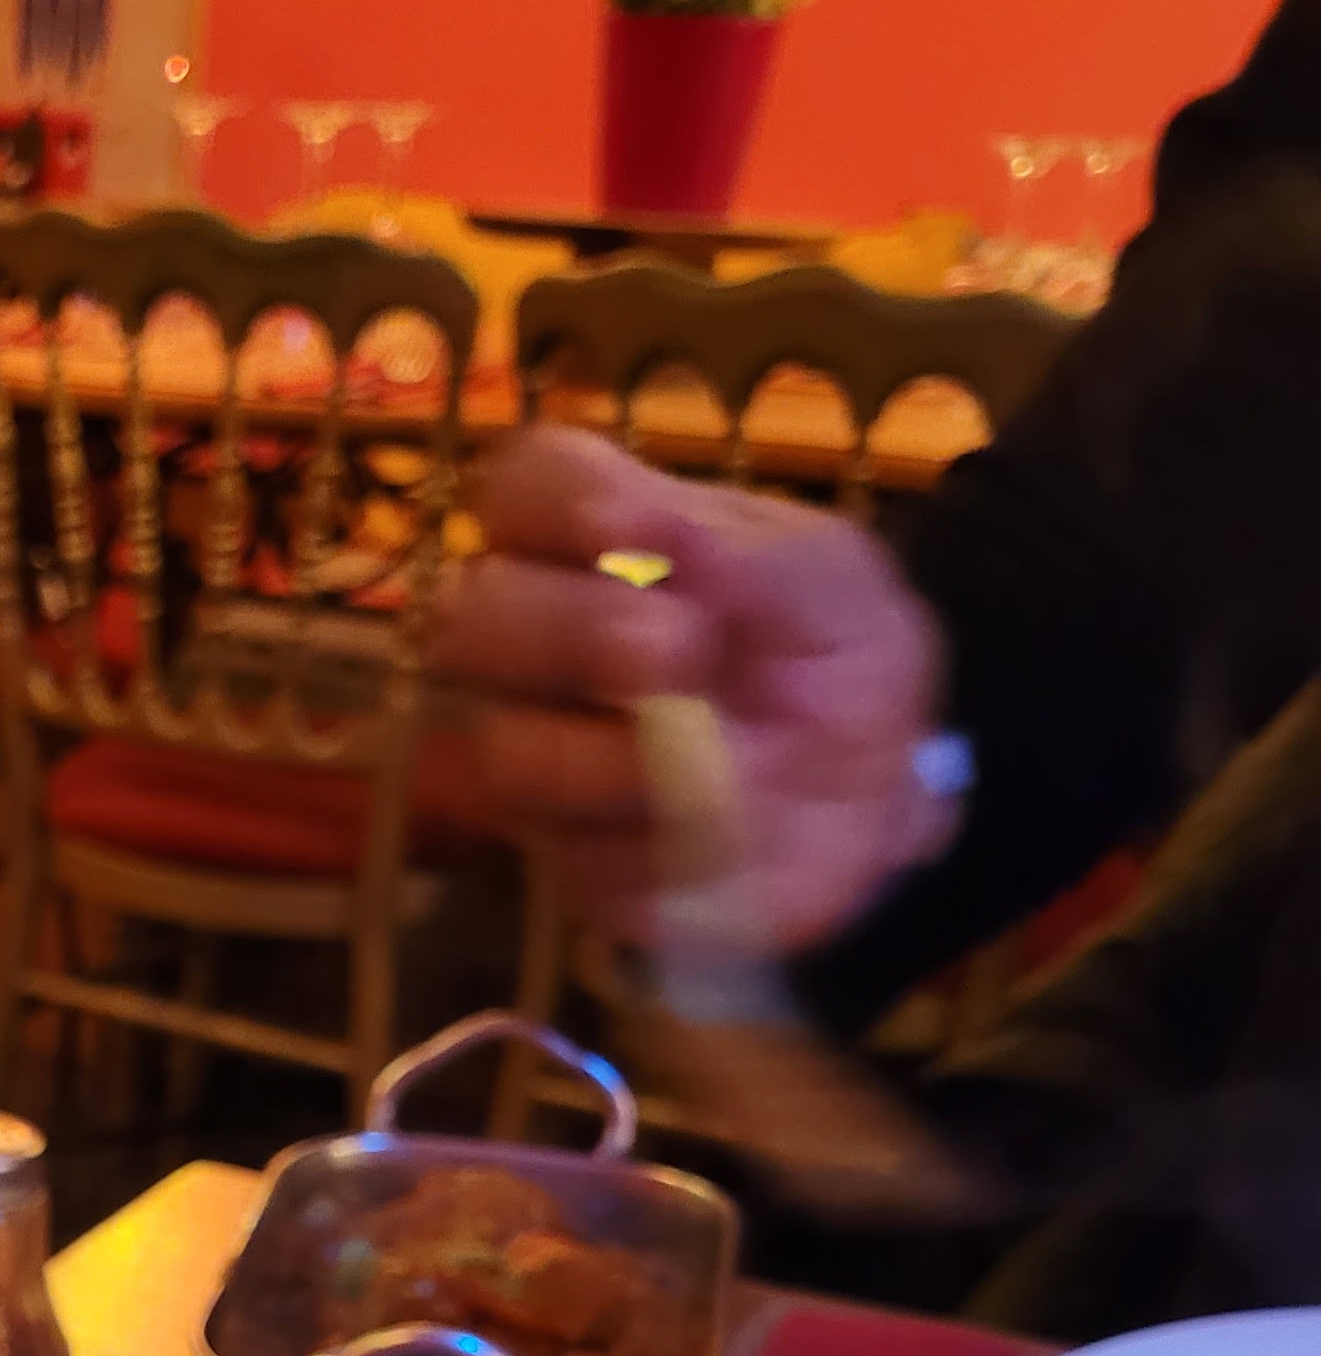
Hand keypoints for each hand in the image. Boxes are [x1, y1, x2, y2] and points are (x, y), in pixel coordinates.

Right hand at [431, 424, 948, 952]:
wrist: (886, 791)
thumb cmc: (838, 651)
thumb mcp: (827, 576)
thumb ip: (738, 550)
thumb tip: (630, 525)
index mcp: (596, 544)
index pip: (517, 490)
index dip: (548, 505)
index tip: (626, 526)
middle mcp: (539, 648)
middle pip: (468, 622)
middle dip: (566, 633)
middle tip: (674, 649)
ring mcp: (543, 759)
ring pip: (501, 756)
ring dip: (609, 760)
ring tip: (718, 763)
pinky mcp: (573, 865)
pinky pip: (579, 864)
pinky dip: (665, 849)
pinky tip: (730, 835)